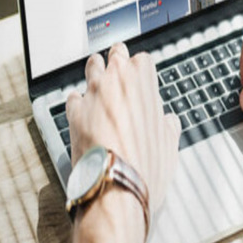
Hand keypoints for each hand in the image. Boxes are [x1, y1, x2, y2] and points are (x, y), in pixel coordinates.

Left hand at [66, 42, 180, 212]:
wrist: (115, 187)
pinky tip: (82, 105)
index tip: (144, 76)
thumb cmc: (146, 166)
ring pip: (92, 69)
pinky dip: (79, 100)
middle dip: (118, 58)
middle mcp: (115, 81)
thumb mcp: (169, 144)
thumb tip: (168, 122)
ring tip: (98, 72)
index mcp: (143, 81)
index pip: (143, 60)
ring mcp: (92, 95)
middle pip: (115, 55)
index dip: (143, 69)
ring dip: (96, 70)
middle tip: (120, 60)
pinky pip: (73, 97)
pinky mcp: (74, 114)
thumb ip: (168, 126)